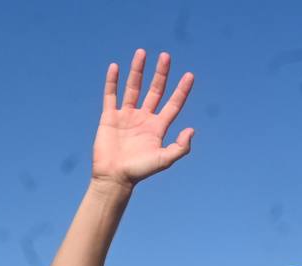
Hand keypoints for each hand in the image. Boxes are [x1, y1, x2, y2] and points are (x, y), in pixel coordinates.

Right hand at [92, 50, 194, 189]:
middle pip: (155, 91)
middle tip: (166, 56)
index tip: (190, 75)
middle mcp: (144, 118)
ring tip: (142, 53)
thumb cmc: (140, 171)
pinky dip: (112, 81)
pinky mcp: (110, 117)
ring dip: (138, 70)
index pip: (173, 104)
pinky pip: (111, 95)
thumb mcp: (164, 160)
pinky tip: (115, 67)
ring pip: (134, 88)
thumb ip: (180, 147)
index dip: (182, 90)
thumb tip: (192, 129)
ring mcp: (127, 116)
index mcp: (158, 127)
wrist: (115, 177)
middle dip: (161, 74)